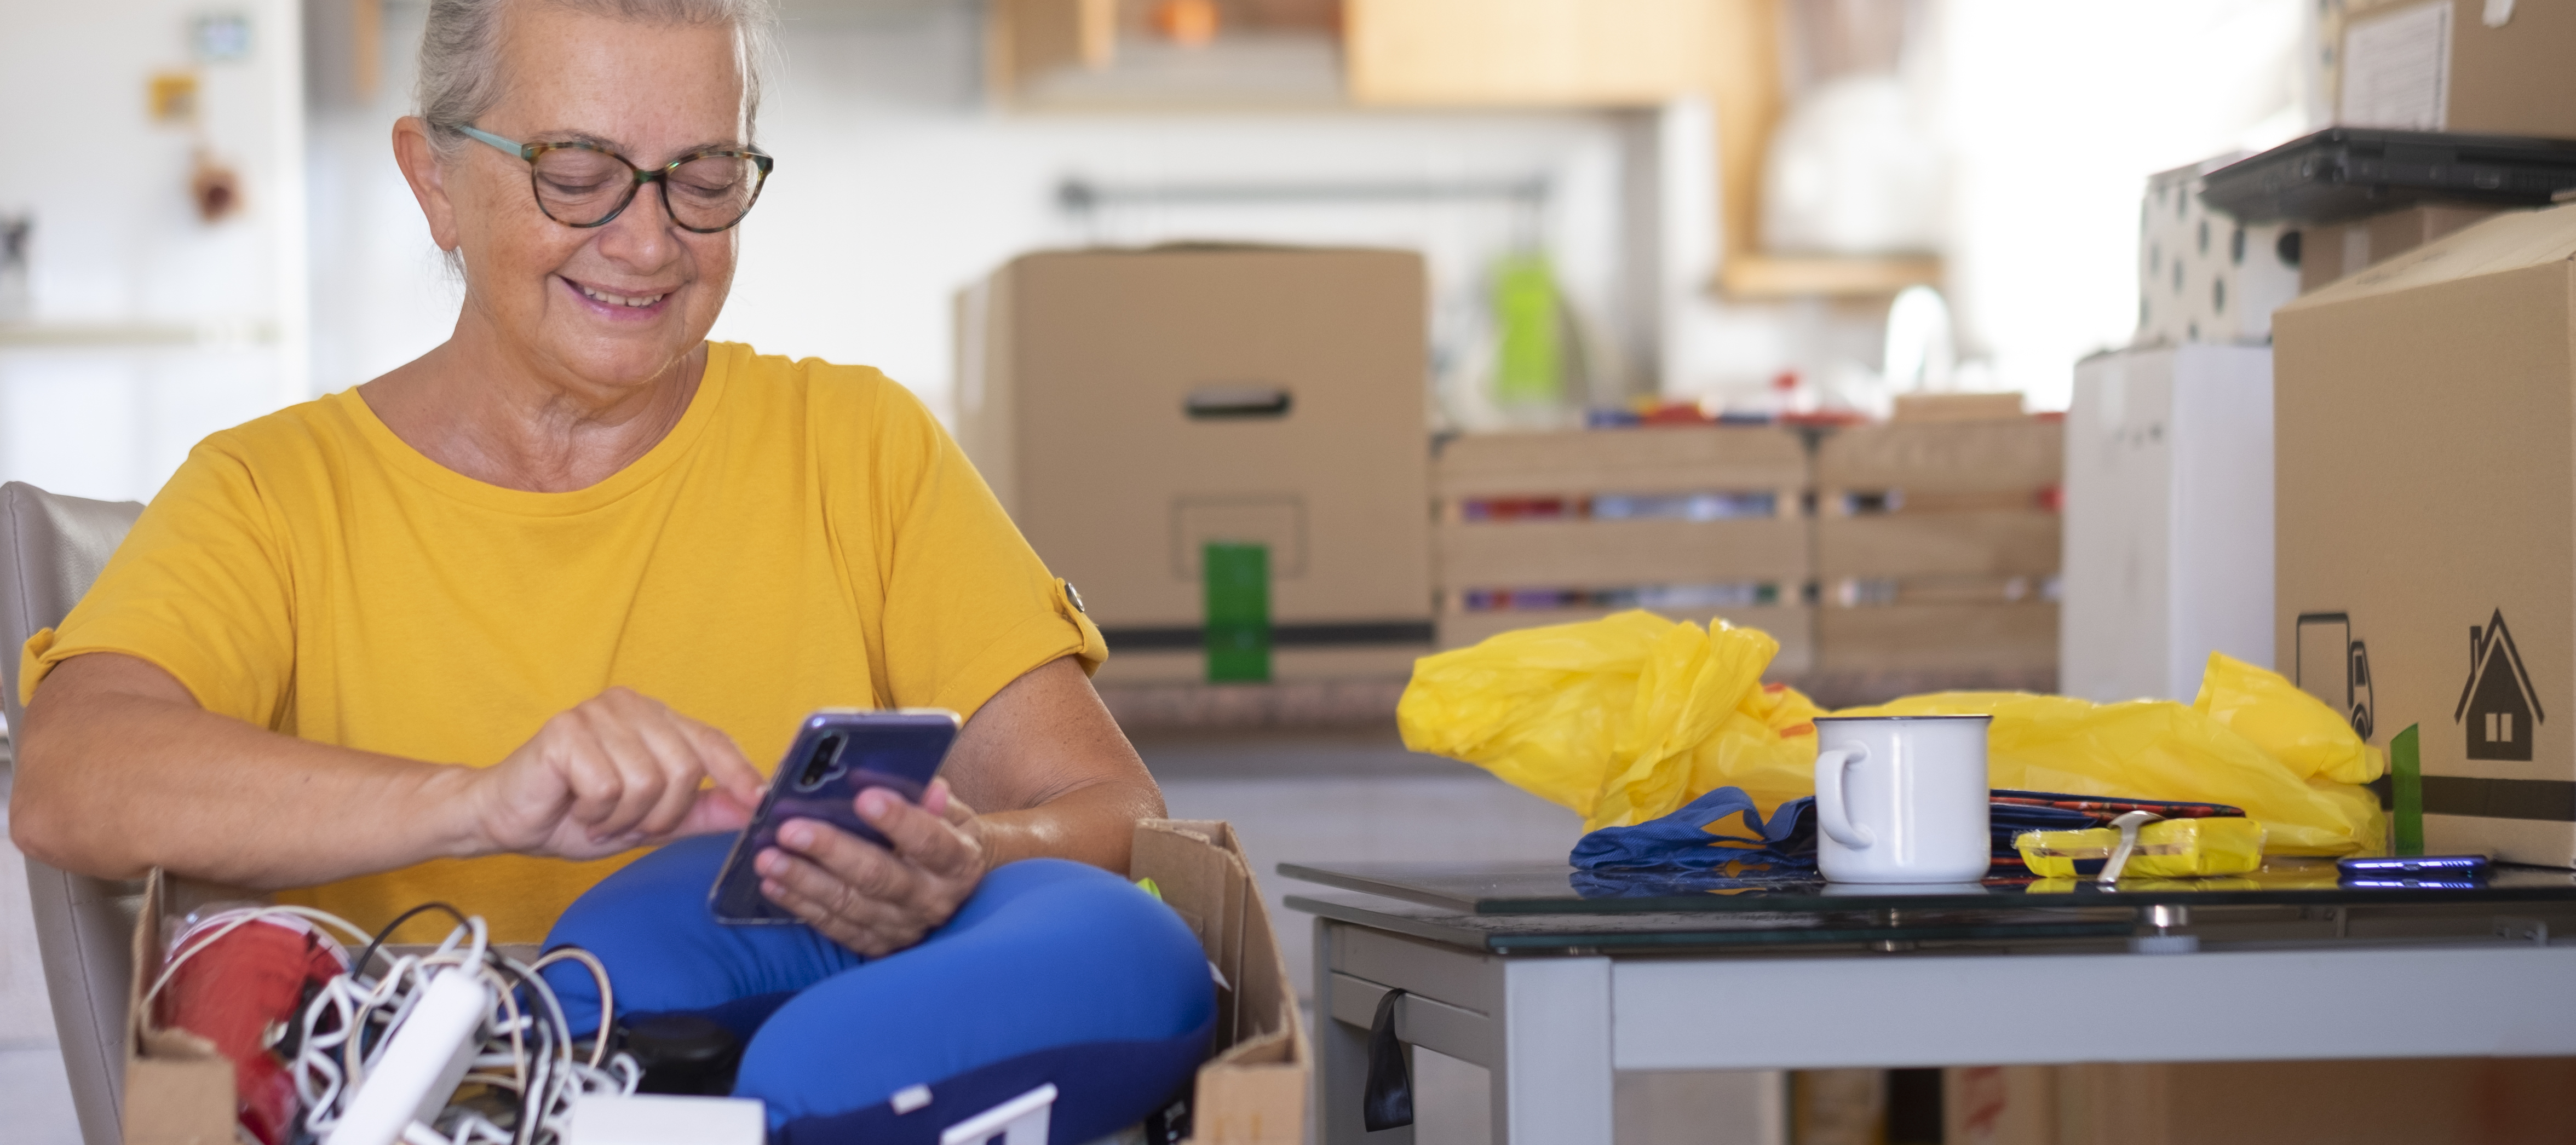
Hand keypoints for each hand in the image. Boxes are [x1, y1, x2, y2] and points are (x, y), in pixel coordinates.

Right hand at [470, 687, 763, 859]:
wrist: (506, 819)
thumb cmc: (574, 814)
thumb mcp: (650, 820)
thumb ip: (701, 811)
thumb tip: (753, 808)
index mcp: (654, 719)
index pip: (711, 740)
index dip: (739, 772)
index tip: (760, 801)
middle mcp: (629, 706)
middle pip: (685, 769)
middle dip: (662, 815)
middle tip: (629, 824)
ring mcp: (596, 714)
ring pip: (648, 782)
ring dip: (623, 818)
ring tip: (599, 816)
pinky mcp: (566, 731)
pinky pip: (608, 788)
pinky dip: (596, 814)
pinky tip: (577, 808)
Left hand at [756, 778, 988, 955]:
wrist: (953, 891)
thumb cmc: (943, 837)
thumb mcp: (952, 815)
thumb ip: (934, 801)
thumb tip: (926, 784)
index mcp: (959, 863)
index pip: (931, 842)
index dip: (900, 820)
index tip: (864, 797)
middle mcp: (933, 901)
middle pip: (880, 877)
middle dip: (832, 851)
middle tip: (791, 829)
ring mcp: (903, 928)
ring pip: (849, 905)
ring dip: (804, 880)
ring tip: (768, 857)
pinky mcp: (876, 945)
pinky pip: (834, 926)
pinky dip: (800, 904)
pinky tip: (773, 883)